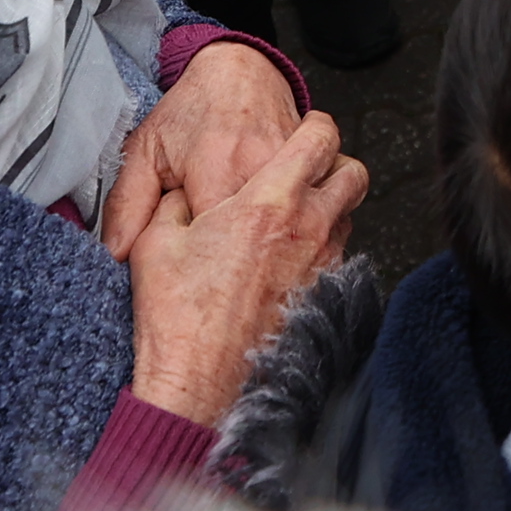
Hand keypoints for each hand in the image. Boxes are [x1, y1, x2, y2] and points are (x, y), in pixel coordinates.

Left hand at [100, 40, 301, 260]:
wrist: (240, 70)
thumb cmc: (192, 110)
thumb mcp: (145, 150)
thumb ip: (127, 205)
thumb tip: (116, 253)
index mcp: (217, 168)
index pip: (212, 244)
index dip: (198, 264)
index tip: (189, 267)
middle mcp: (261, 169)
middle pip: (253, 243)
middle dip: (233, 260)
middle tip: (215, 261)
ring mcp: (294, 169)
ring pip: (286, 231)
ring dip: (267, 245)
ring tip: (246, 246)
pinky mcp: (315, 168)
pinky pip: (310, 212)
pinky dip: (294, 226)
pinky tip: (276, 229)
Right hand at [121, 111, 365, 423]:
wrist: (196, 383)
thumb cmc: (176, 316)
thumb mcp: (156, 243)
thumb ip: (174, 205)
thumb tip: (185, 196)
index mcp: (268, 202)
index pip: (319, 138)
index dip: (314, 127)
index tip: (301, 131)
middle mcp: (307, 229)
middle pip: (353, 173)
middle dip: (336, 165)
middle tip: (308, 172)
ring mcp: (321, 265)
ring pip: (349, 215)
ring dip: (330, 208)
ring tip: (292, 218)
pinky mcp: (322, 297)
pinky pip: (339, 256)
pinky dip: (323, 248)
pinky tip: (289, 259)